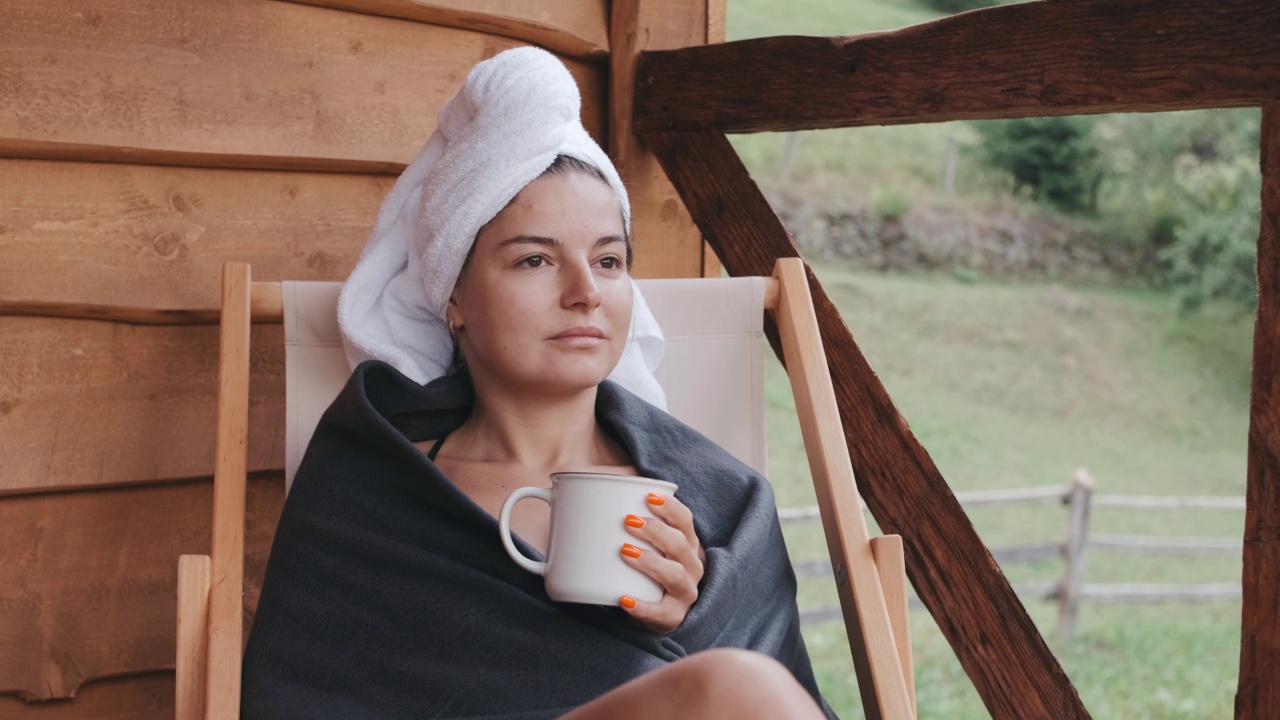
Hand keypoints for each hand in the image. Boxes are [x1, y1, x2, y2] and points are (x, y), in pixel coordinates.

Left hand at [618, 492, 704, 633]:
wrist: (652, 611)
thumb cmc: (643, 566)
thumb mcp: (638, 538)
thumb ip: (620, 509)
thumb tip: (584, 480)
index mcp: (686, 543)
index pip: (685, 521)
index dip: (670, 507)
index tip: (648, 497)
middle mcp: (691, 566)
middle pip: (680, 545)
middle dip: (656, 531)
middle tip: (628, 521)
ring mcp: (684, 593)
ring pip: (675, 575)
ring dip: (651, 561)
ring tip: (625, 551)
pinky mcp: (672, 618)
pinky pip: (661, 613)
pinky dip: (643, 607)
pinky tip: (624, 599)